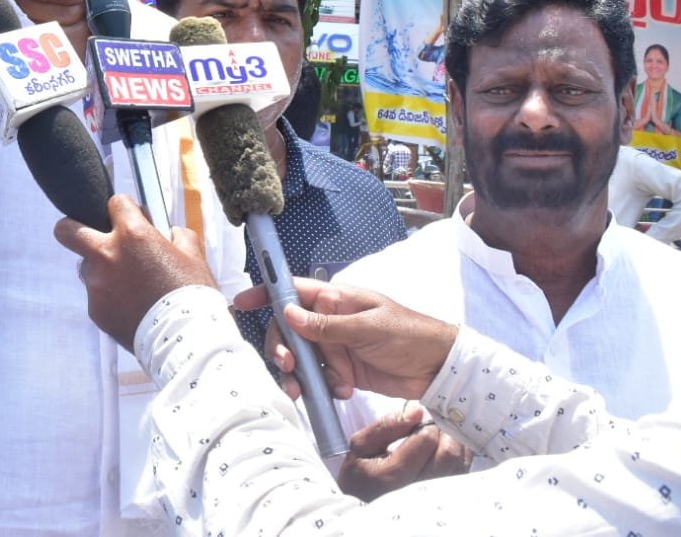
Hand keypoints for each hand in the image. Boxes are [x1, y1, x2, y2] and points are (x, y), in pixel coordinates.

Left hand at [53, 195, 213, 347]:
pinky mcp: (95, 310)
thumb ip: (175, 235)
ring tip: (129, 285)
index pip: (115, 203)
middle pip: (66, 230)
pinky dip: (110, 297)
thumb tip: (168, 233)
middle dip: (73, 227)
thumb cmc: (192, 293)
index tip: (132, 217)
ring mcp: (96, 284)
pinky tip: (131, 306)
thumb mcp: (192, 254)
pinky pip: (97, 295)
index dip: (126, 209)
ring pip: (87, 267)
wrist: (185, 338)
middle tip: (93, 237)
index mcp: (131, 234)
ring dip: (102, 269)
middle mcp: (106, 255)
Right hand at [234, 278, 457, 401]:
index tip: (241, 303)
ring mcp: (335, 346)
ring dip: (299, 375)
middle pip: (287, 330)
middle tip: (288, 367)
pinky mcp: (342, 370)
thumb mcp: (368, 327)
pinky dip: (323, 387)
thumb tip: (288, 313)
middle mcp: (329, 321)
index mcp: (335, 299)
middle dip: (281, 349)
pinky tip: (342, 391)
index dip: (265, 293)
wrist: (439, 369)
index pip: (292, 290)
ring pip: (300, 358)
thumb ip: (328, 324)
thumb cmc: (409, 335)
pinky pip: (319, 378)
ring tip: (306, 390)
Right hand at [336, 408, 472, 499]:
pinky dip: (460, 453)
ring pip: (459, 463)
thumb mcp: (361, 445)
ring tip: (439, 433)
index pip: (425, 440)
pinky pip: (463, 471)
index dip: (426, 423)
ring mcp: (435, 496)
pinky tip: (446, 445)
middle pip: (448, 455)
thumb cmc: (362, 471)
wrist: (365, 501)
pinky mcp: (446, 496)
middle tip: (434, 422)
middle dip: (444, 431)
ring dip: (454, 441)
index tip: (420, 417)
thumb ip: (387, 426)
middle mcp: (418, 490)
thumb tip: (417, 411)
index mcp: (392, 476)